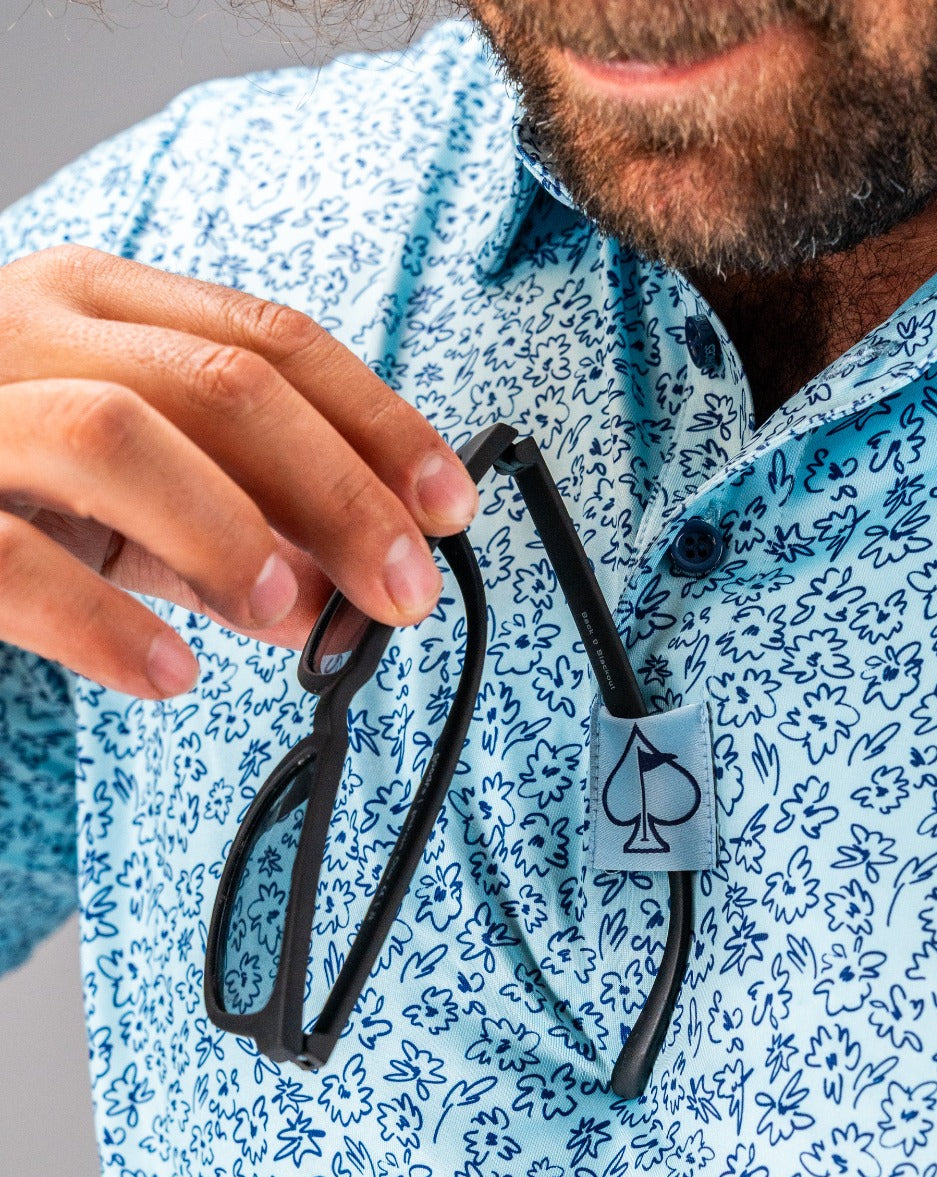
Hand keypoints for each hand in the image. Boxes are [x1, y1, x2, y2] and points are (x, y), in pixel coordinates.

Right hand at [0, 245, 478, 696]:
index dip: (378, 423)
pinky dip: (99, 620)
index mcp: (101, 304)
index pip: (272, 340)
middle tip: (406, 589)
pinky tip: (169, 670)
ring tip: (295, 616)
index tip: (451, 508)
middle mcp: (30, 328)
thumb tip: (348, 592)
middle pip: (222, 384)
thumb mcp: (124, 485)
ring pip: (115, 434)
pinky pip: (6, 554)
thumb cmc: (2, 478)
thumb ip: (230, 521)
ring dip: (231, 533)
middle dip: (338, 491)